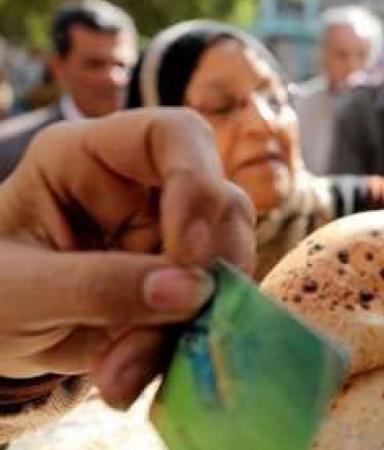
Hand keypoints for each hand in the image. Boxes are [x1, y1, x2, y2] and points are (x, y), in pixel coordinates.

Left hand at [0, 108, 255, 408]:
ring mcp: (167, 238)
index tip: (186, 252)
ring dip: (190, 323)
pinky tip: (128, 379)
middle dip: (205, 269)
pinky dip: (179, 351)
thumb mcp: (18, 291)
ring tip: (125, 372)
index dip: (197, 181)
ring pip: (224, 264)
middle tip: (176, 322)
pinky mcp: (180, 287)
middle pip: (220, 203)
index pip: (173, 136)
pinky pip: (209, 313)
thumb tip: (192, 291)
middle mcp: (143, 190)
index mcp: (90, 158)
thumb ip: (97, 286)